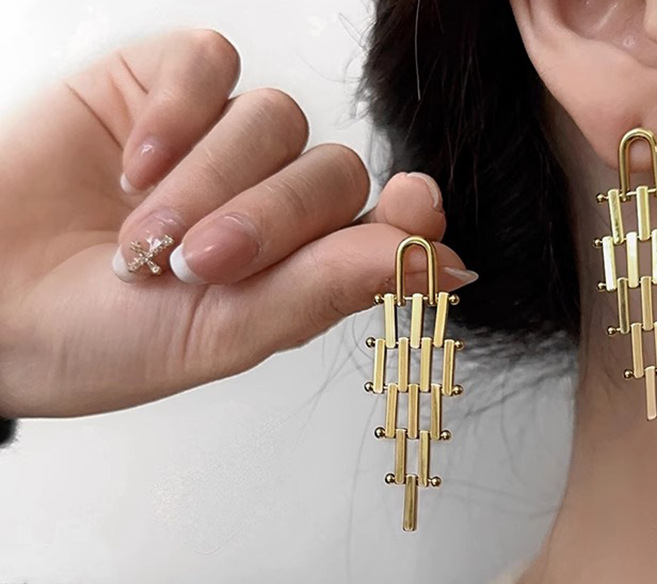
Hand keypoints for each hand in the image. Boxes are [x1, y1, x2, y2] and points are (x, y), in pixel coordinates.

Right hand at [0, 29, 476, 418]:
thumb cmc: (102, 339)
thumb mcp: (226, 332)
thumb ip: (332, 291)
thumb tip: (448, 269)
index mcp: (297, 269)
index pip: (385, 225)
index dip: (407, 217)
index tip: (417, 210)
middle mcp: (270, 203)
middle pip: (333, 173)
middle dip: (271, 220)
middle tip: (200, 264)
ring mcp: (219, 144)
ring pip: (276, 120)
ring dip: (209, 182)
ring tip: (143, 236)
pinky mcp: (162, 89)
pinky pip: (211, 66)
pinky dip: (178, 115)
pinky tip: (131, 166)